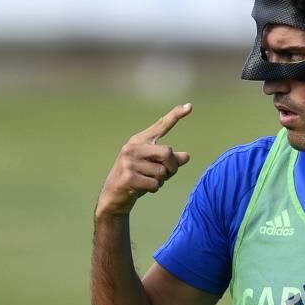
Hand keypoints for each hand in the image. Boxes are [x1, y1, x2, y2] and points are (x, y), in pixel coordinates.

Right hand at [95, 103, 191, 217]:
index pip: (161, 126)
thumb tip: (186, 156)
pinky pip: (155, 184)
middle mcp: (132, 148)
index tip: (190, 106)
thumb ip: (169, 161)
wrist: (114, 198)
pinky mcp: (128, 177)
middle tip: (165, 176)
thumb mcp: (154, 168)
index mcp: (139, 141)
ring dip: (161, 181)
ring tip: (147, 182)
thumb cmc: (136, 180)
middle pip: (168, 153)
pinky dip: (154, 189)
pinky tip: (142, 189)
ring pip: (162, 172)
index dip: (176, 116)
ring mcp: (128, 162)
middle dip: (172, 167)